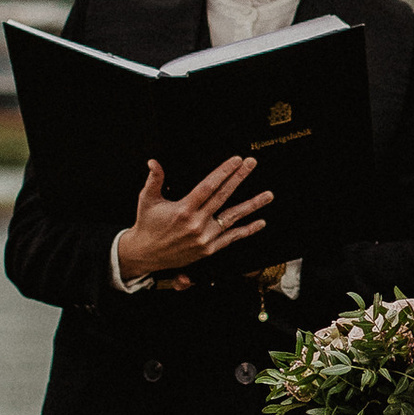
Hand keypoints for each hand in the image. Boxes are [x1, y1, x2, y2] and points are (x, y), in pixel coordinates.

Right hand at [118, 152, 273, 282]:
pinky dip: (247, 230)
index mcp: (183, 209)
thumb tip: (153, 162)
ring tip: (268, 194)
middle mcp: (196, 223)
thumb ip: (154, 179)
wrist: (146, 254)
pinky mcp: (208, 249)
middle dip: (239, 177)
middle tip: (251, 163)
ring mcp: (205, 237)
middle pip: (223, 196)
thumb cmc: (147, 224)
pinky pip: (231, 238)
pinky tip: (260, 222)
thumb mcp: (147, 200)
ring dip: (252, 205)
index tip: (236, 160)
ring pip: (233, 217)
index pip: (209, 186)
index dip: (224, 171)